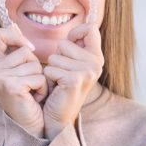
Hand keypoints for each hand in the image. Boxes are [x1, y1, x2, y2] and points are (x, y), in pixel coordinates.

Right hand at [0, 24, 47, 137]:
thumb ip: (17, 50)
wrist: (30, 123)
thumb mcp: (21, 69)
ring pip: (34, 64)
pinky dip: (42, 88)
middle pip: (24, 51)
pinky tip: (34, 98)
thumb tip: (16, 26)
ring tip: (32, 92)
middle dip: (35, 66)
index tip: (29, 49)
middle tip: (29, 83)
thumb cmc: (29, 95)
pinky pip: (38, 77)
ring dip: (40, 78)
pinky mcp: (10, 86)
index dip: (17, 37)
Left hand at [43, 23, 103, 139]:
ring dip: (51, 69)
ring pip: (54, 57)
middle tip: (62, 74)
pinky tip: (56, 88)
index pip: (91, 28)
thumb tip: (77, 28)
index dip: (75, 33)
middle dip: (57, 57)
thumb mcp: (72, 62)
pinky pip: (50, 69)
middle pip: (64, 43)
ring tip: (58, 82)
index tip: (70, 46)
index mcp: (97, 57)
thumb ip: (75, 46)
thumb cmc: (61, 86)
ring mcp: (87, 72)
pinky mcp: (75, 80)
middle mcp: (96, 63)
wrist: (59, 117)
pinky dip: (48, 78)